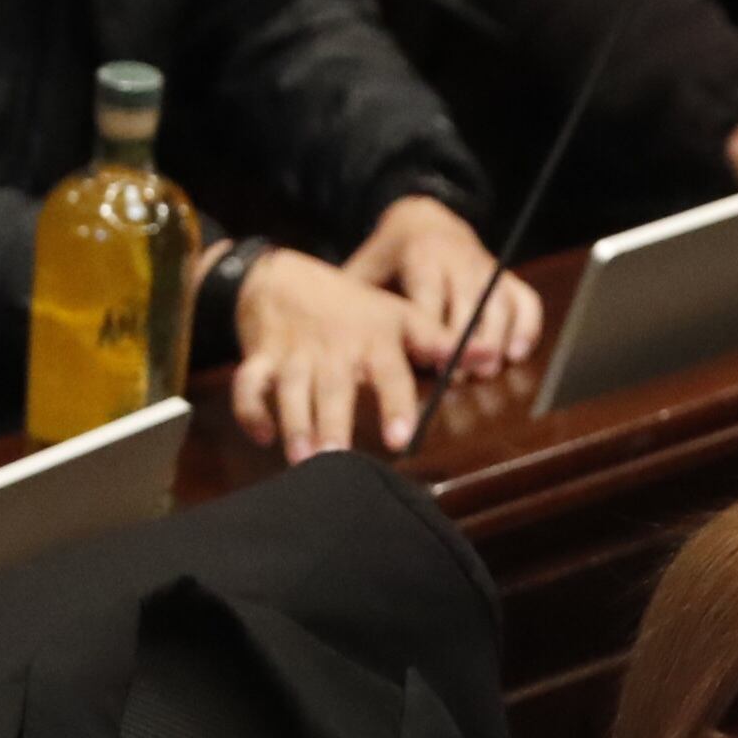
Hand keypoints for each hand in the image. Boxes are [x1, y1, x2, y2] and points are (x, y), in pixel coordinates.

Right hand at [231, 249, 440, 460]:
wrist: (284, 278)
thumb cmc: (354, 308)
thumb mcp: (400, 315)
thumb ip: (439, 341)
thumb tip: (488, 357)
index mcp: (373, 340)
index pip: (388, 374)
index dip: (394, 405)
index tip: (398, 439)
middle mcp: (333, 350)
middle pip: (333, 388)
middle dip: (332, 423)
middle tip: (336, 460)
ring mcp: (293, 354)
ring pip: (290, 390)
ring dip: (294, 423)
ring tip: (302, 459)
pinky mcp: (260, 359)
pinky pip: (249, 385)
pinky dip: (250, 409)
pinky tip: (262, 436)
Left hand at [345, 195, 539, 376]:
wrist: (425, 218)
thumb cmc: (390, 254)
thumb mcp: (366, 267)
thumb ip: (355, 301)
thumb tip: (331, 343)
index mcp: (422, 255)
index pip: (432, 298)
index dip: (435, 333)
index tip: (434, 364)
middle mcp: (460, 259)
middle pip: (471, 304)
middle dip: (469, 343)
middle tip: (461, 377)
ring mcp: (487, 267)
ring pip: (501, 305)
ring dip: (497, 340)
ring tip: (487, 371)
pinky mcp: (507, 276)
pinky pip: (526, 300)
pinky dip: (527, 327)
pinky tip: (515, 354)